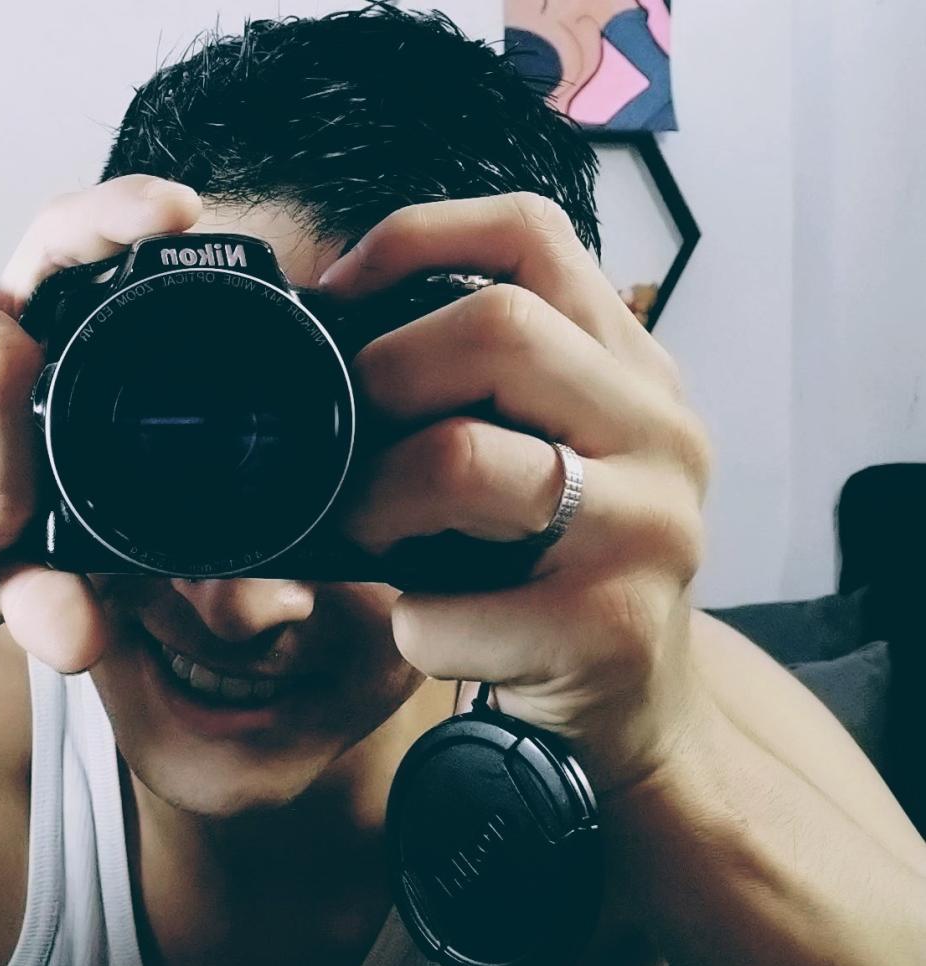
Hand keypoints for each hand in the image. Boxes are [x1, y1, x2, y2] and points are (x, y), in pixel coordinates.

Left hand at [318, 193, 712, 793]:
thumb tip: (324, 355)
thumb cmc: (559, 578)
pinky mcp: (609, 626)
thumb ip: (479, 394)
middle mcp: (658, 428)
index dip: (417, 236)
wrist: (638, 711)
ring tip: (372, 537)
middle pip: (496, 327)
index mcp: (631, 368)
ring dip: (376, 501)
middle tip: (350, 445)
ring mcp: (646, 527)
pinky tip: (434, 632)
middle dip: (385, 375)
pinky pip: (450, 608)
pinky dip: (411, 625)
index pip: (533, 236)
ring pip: (462, 458)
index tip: (337, 290)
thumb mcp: (547, 457)